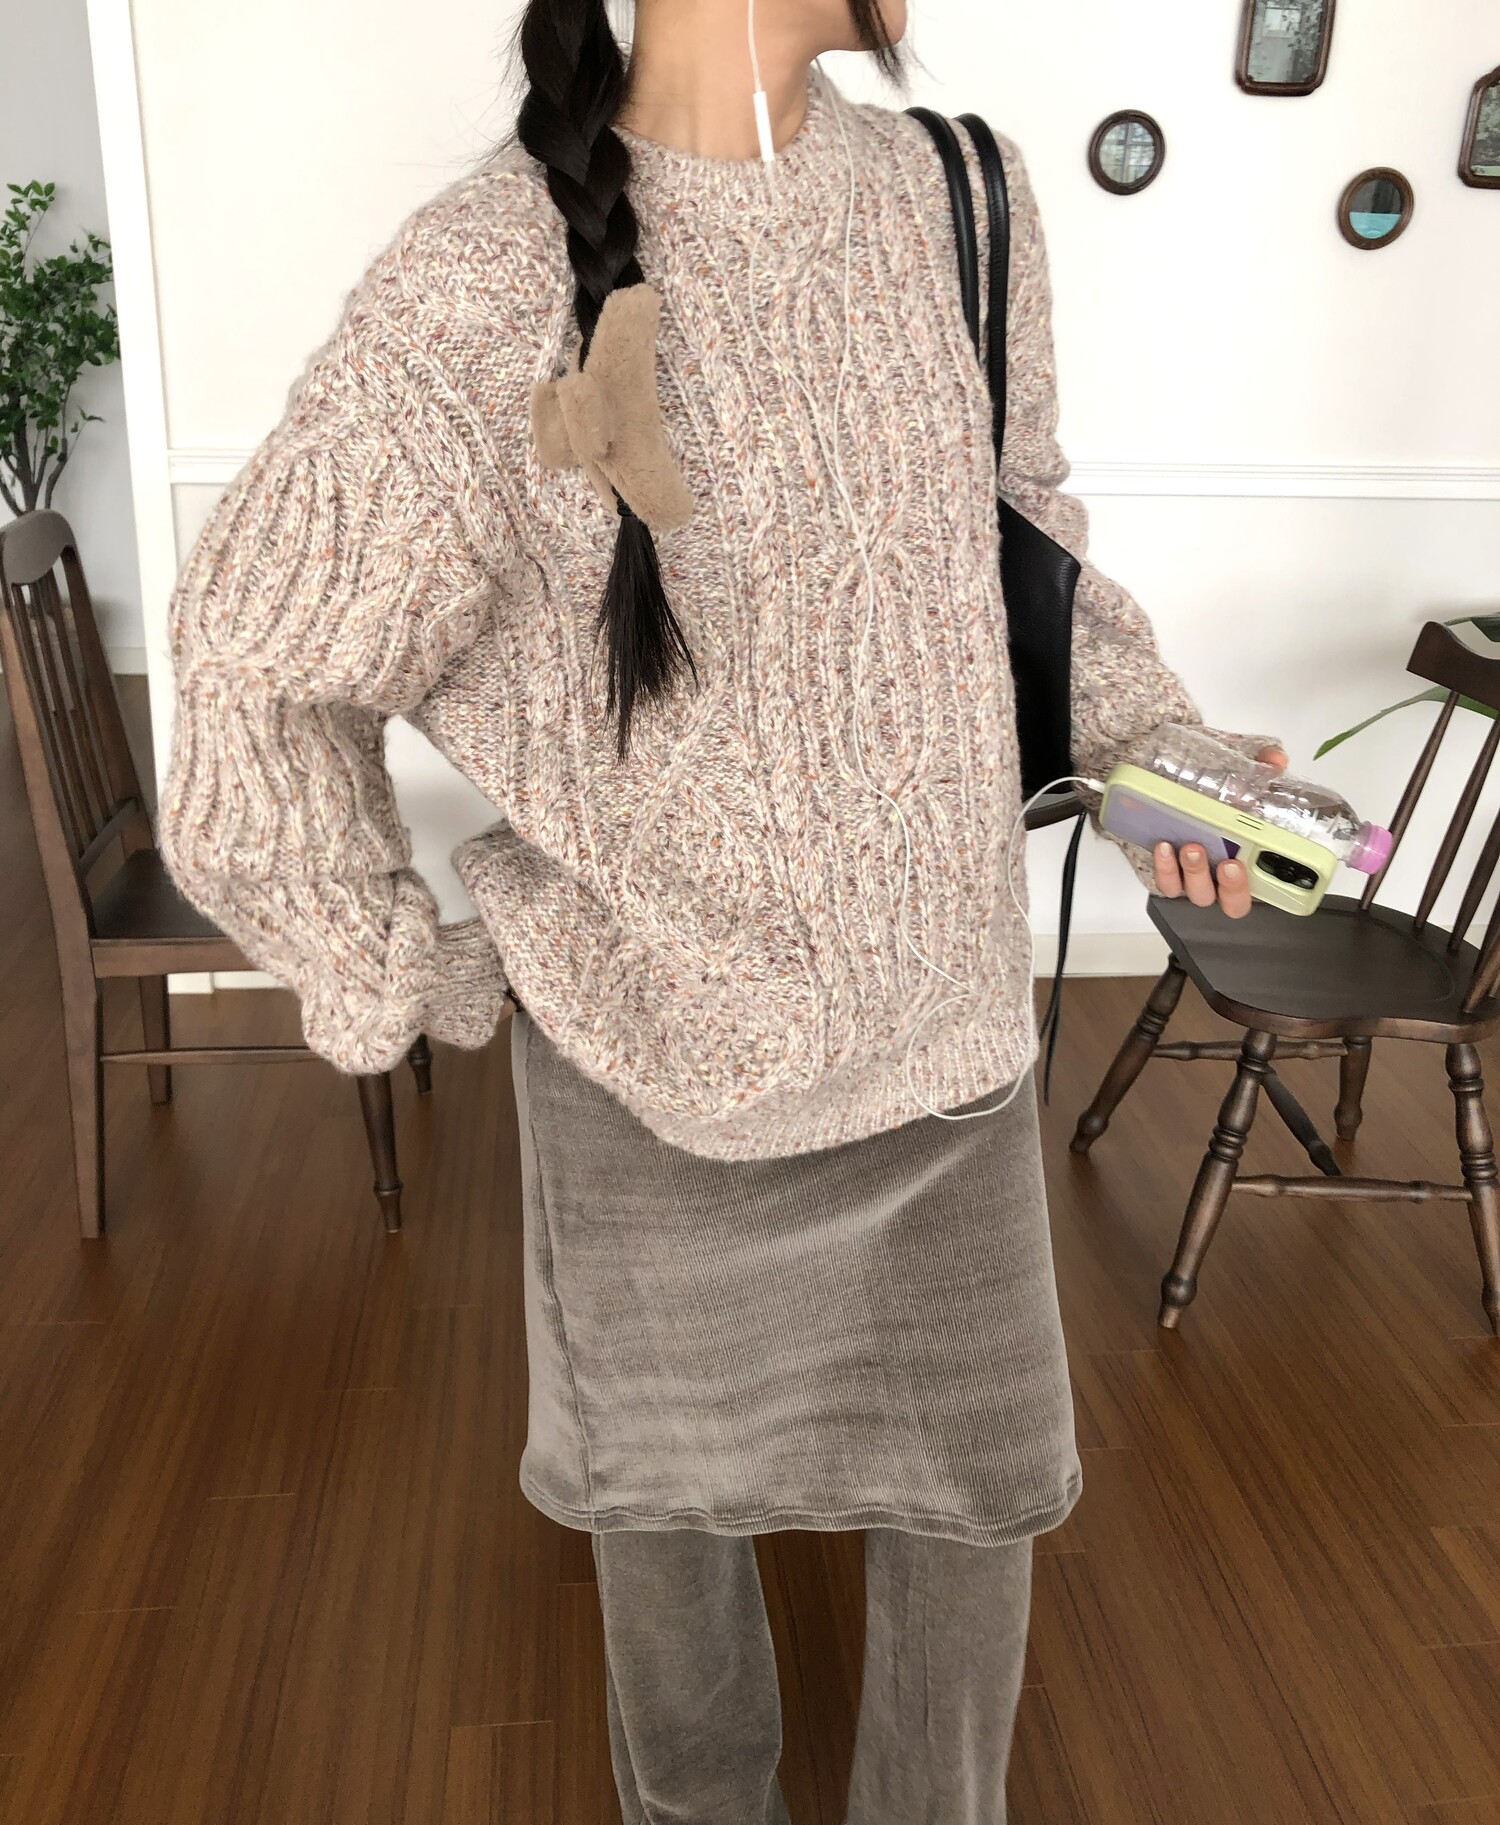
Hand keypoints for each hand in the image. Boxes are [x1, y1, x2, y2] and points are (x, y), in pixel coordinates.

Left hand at [1152, 745, 1288, 917]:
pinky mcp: (1170, 872)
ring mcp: (1197, 878)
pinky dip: (1166, 868)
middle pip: (1235, 902)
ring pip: (1199, 893)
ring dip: (1197, 874)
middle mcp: (1226, 877)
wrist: (1168, 779)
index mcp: (1255, 860)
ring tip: (1192, 848)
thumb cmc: (1215, 786)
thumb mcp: (1241, 770)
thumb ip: (1262, 764)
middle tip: (1230, 864)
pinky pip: (1168, 882)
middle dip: (1234, 887)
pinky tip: (1164, 846)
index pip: (1272, 888)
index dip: (1277, 890)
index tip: (1282, 871)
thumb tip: (1275, 760)